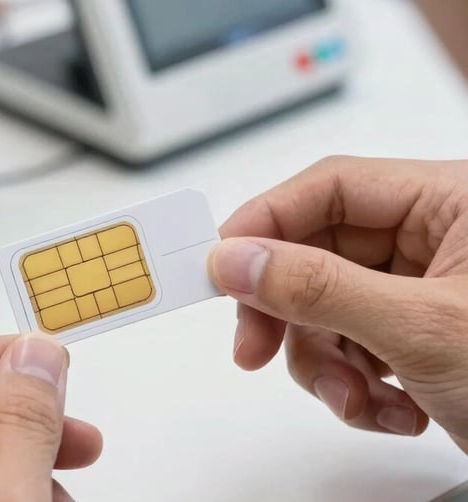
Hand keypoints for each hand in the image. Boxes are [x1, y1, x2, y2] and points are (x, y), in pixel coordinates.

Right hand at [207, 156, 467, 452]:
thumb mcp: (421, 330)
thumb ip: (319, 288)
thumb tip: (236, 259)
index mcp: (453, 201)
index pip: (332, 187)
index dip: (267, 220)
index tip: (222, 262)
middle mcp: (434, 238)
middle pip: (318, 252)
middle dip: (289, 312)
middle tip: (252, 347)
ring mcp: (420, 289)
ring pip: (326, 309)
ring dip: (326, 364)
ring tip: (358, 401)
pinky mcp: (412, 334)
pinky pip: (349, 346)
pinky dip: (355, 386)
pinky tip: (391, 411)